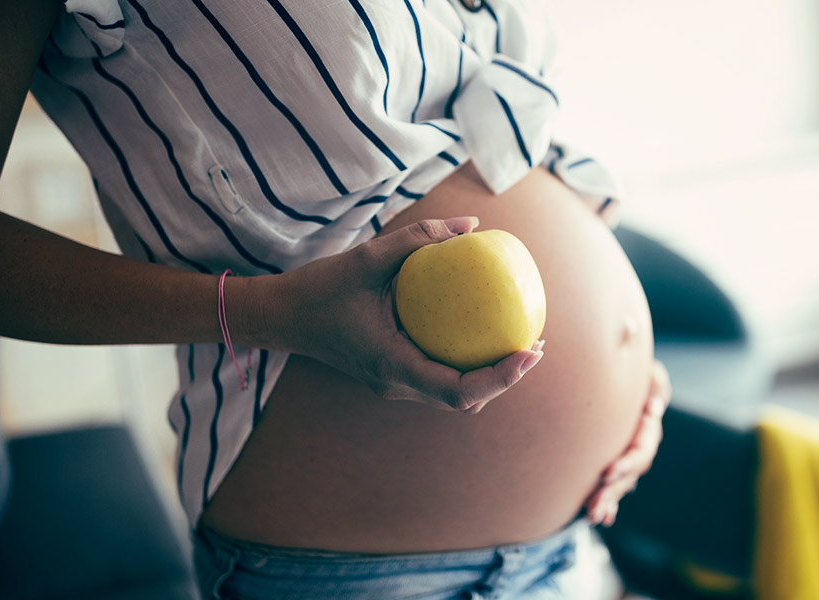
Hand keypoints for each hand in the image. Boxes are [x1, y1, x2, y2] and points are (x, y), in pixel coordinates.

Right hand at [264, 216, 544, 412]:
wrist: (281, 317)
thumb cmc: (320, 287)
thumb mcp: (368, 255)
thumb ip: (419, 238)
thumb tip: (473, 225)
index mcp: (391, 365)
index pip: (458, 391)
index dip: (501, 378)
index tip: (529, 351)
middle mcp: (395, 384)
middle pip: (464, 400)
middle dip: (506, 379)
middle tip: (537, 344)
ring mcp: (394, 385)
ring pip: (454, 396)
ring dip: (490, 377)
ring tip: (521, 343)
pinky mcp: (393, 375)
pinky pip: (440, 379)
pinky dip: (468, 366)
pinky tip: (484, 333)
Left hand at [585, 359, 669, 525]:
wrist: (620, 379)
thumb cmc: (636, 373)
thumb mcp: (650, 372)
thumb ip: (656, 384)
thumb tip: (654, 409)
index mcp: (649, 429)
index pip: (640, 451)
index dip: (626, 464)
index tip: (607, 474)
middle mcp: (641, 448)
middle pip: (630, 476)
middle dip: (613, 493)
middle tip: (594, 508)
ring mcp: (629, 458)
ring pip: (621, 485)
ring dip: (608, 502)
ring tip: (595, 517)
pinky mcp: (616, 463)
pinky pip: (614, 486)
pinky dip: (610, 502)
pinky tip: (602, 518)